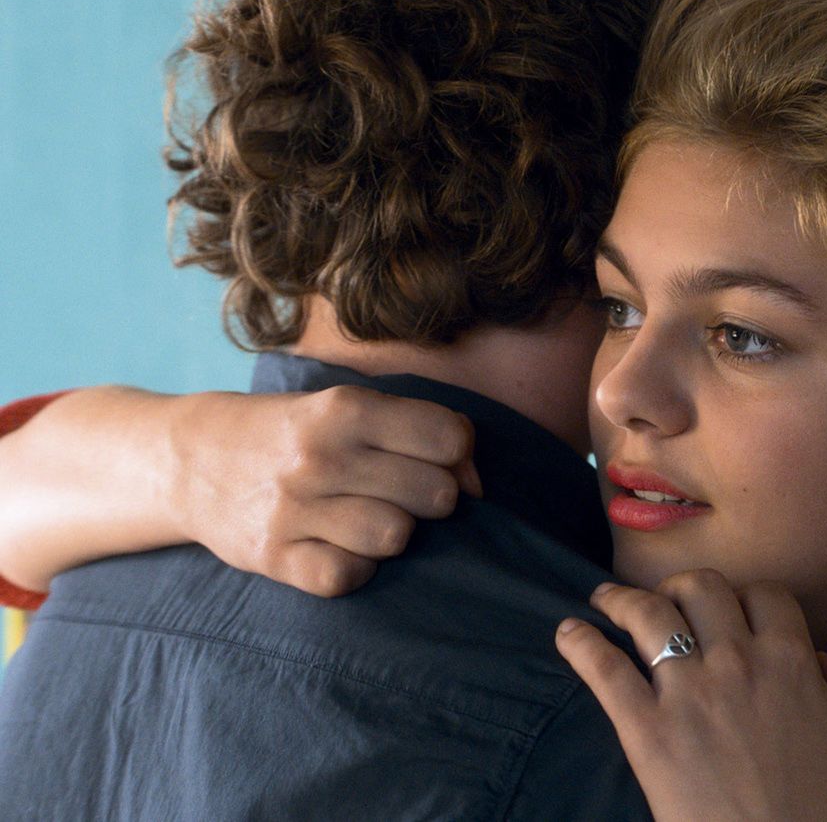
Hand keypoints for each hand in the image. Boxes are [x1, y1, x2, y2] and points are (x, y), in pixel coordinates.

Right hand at [173, 386, 480, 596]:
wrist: (189, 458)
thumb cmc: (293, 433)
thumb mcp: (346, 409)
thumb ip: (416, 430)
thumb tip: (476, 483)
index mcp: (345, 409)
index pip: (449, 437)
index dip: (458, 455)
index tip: (435, 462)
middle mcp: (319, 456)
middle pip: (434, 494)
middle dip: (431, 498)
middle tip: (400, 494)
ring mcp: (291, 508)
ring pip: (395, 536)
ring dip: (394, 534)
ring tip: (369, 520)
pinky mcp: (270, 556)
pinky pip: (345, 577)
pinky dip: (354, 569)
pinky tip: (340, 549)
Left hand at [555, 569, 826, 821]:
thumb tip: (823, 658)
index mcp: (792, 660)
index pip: (765, 595)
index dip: (749, 596)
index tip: (734, 609)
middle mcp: (737, 662)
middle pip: (701, 589)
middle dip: (683, 587)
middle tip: (668, 600)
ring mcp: (687, 693)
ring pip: (648, 614)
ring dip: (622, 598)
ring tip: (604, 600)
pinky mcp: (645, 731)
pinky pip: (604, 671)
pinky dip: (580, 644)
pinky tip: (567, 633)